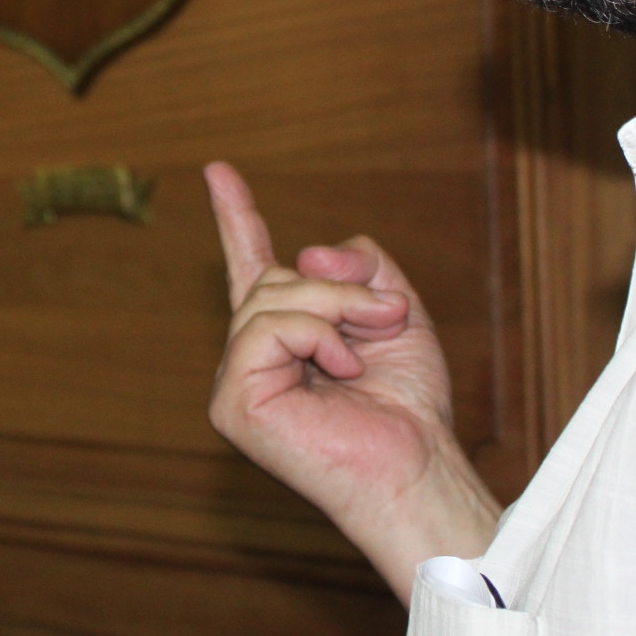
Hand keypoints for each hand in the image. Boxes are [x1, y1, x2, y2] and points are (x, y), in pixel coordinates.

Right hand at [206, 163, 500, 599]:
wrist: (418, 465)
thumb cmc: (410, 404)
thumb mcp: (396, 310)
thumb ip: (358, 265)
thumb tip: (304, 254)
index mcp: (286, 337)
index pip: (252, 265)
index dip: (237, 216)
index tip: (217, 170)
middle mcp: (253, 357)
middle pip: (273, 277)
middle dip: (339, 286)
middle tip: (387, 316)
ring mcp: (237, 382)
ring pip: (269, 298)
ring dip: (335, 310)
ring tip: (366, 351)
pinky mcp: (233, 403)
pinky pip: (264, 331)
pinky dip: (313, 337)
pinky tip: (341, 370)